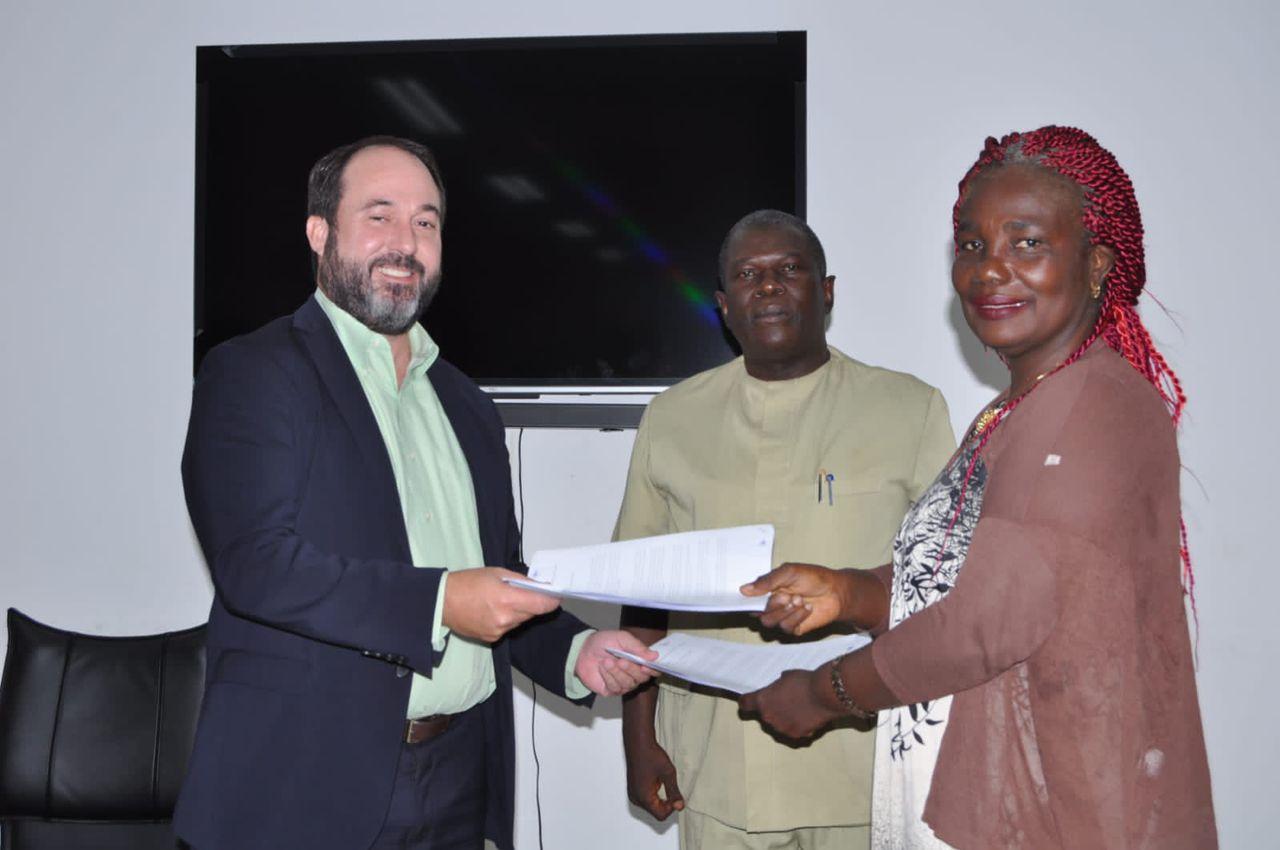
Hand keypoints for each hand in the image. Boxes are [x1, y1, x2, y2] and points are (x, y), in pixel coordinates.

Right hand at [441, 568, 560, 642]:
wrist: (442, 602)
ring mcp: (498, 631)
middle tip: (526, 592)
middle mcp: (505, 619)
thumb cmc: (468, 582)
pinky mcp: (491, 638)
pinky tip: (494, 610)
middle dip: (533, 603)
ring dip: (519, 612)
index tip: (556, 596)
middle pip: (532, 613)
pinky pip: (508, 628)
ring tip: (504, 600)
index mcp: (507, 599)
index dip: (552, 601)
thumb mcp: (497, 573)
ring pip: (520, 621)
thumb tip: (540, 584)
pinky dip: (507, 619)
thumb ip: (521, 580)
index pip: (541, 605)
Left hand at [575, 630, 658, 696]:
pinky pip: (615, 688)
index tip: (645, 666)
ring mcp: (623, 683)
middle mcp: (633, 674)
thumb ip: (638, 647)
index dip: (652, 670)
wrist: (583, 650)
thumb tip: (654, 656)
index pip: (653, 670)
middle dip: (631, 669)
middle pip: (642, 678)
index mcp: (639, 660)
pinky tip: (602, 668)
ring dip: (617, 672)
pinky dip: (608, 677)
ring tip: (606, 661)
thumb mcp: (621, 638)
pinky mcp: (611, 690)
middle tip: (620, 660)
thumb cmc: (603, 642)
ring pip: (628, 684)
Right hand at [624, 735, 683, 820]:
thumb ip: (674, 792)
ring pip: (650, 806)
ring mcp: (632, 793)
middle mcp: (635, 798)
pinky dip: (653, 793)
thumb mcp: (668, 773)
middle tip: (670, 785)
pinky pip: (645, 799)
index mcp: (643, 797)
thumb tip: (679, 806)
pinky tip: (656, 779)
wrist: (638, 741)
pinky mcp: (632, 788)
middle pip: (655, 812)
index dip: (671, 807)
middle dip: (666, 803)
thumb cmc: (651, 754)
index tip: (675, 794)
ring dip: (659, 798)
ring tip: (662, 780)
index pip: (661, 815)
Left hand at [739, 666, 840, 740]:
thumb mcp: (786, 677)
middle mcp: (768, 717)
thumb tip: (779, 689)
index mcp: (762, 700)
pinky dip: (798, 726)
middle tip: (786, 700)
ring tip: (800, 708)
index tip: (749, 701)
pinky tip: (808, 716)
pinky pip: (793, 731)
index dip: (747, 702)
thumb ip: (777, 686)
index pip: (745, 704)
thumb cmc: (804, 681)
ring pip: (779, 724)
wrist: (824, 694)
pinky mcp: (796, 735)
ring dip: (785, 718)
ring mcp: (781, 728)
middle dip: (773, 709)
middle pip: (764, 715)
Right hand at [740, 563, 856, 635]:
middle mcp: (773, 605)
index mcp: (768, 590)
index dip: (745, 602)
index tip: (746, 600)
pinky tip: (808, 607)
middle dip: (772, 605)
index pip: (749, 600)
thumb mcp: (789, 572)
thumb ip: (767, 581)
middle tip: (787, 595)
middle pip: (758, 614)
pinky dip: (797, 616)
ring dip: (785, 611)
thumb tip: (744, 590)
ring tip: (799, 599)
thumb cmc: (813, 577)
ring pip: (769, 623)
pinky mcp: (794, 628)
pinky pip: (786, 628)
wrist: (836, 591)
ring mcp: (783, 617)